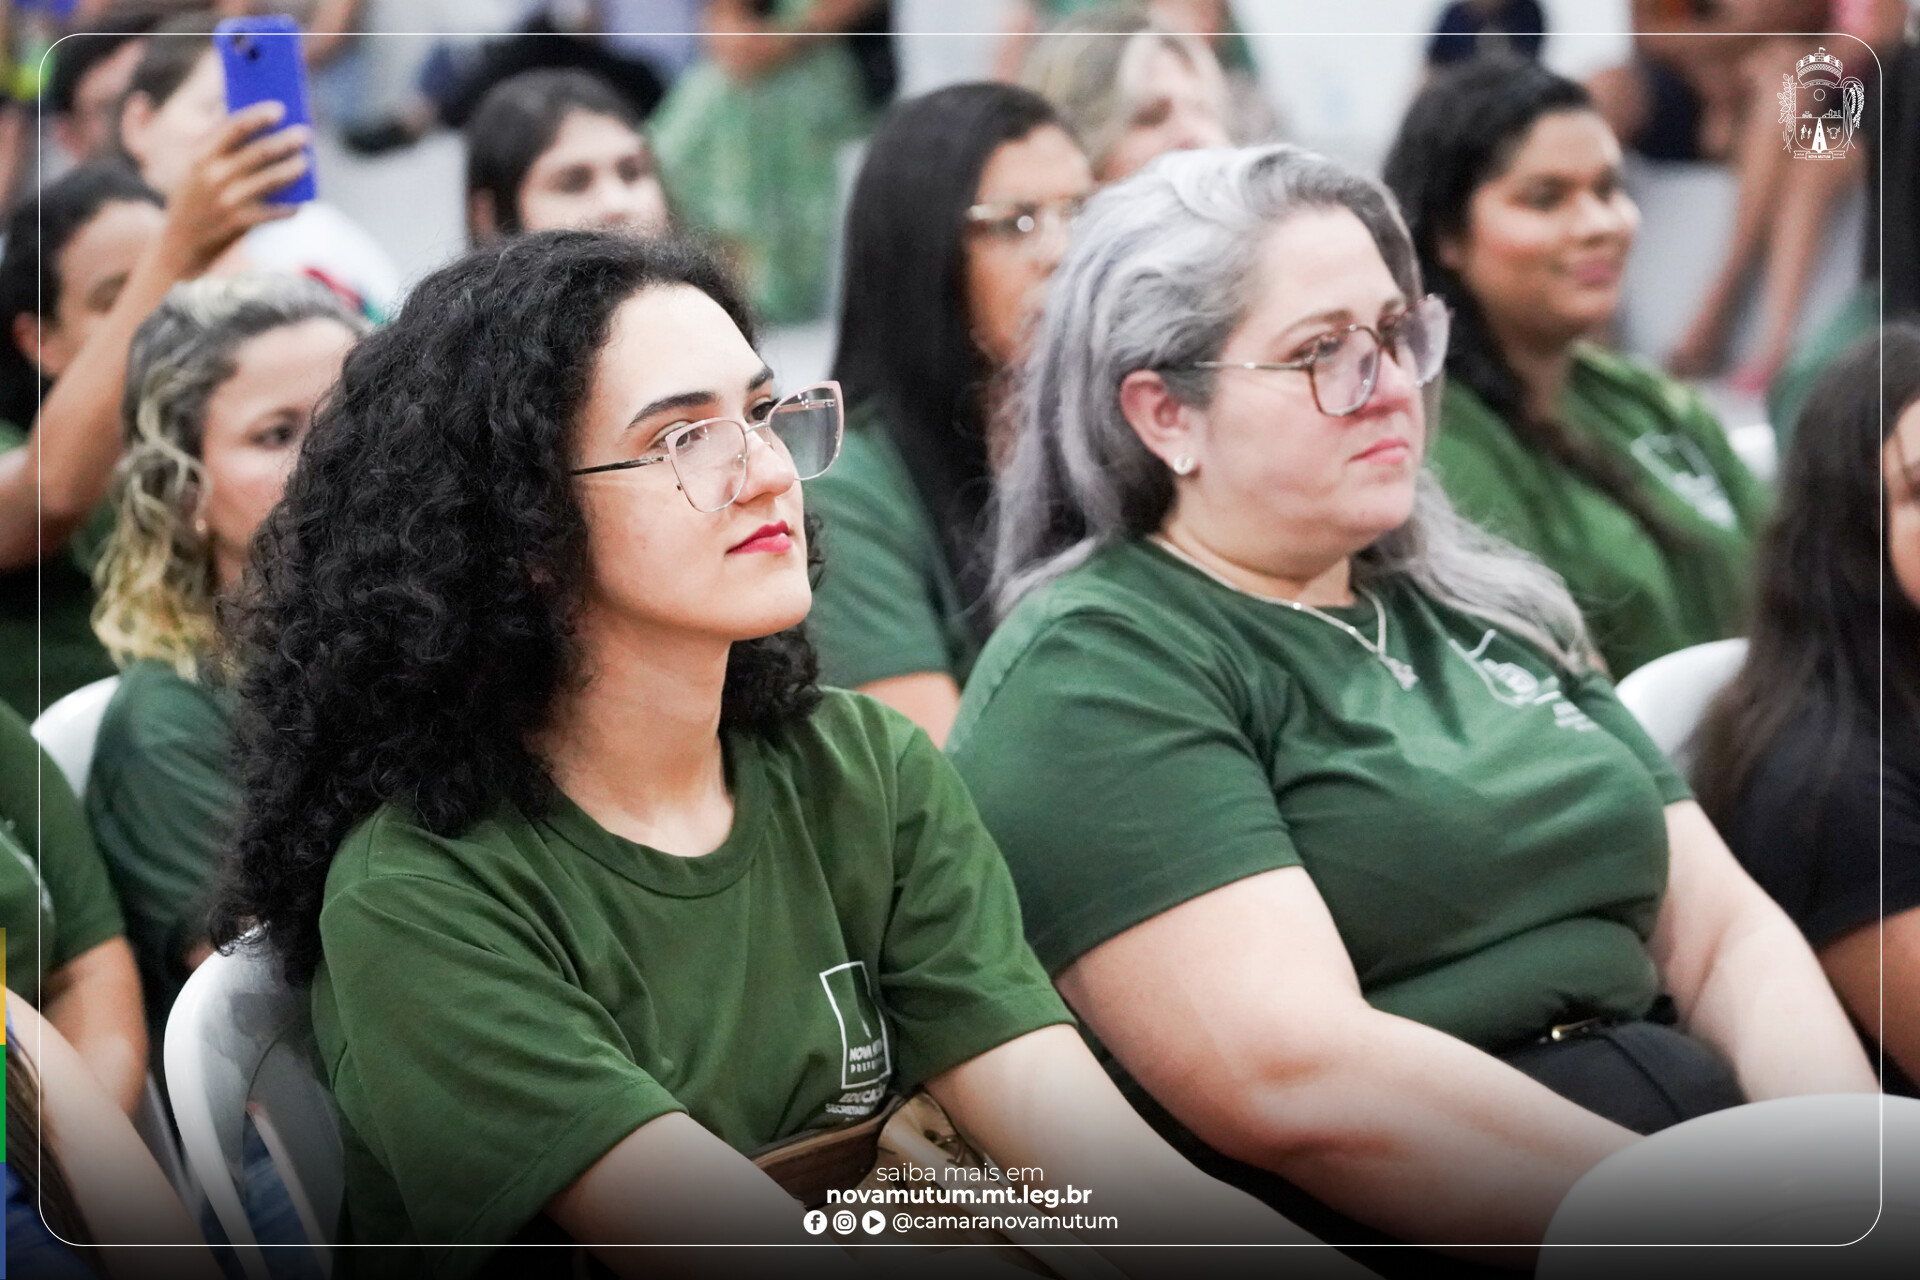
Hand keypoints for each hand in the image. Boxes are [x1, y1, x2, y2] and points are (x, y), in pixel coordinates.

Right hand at [157, 101, 309, 274]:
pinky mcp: (240, 223)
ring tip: (306, 162)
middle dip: (286, 140)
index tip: (279, 109)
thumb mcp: (196, 169)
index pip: (233, 127)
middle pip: (260, 151)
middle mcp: (214, 175)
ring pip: (271, 179)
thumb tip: (257, 126)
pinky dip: (291, 208)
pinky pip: (275, 212)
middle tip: (305, 133)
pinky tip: (301, 204)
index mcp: (200, 156)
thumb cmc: (196, 199)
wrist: (181, 244)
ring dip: (294, 168)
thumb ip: (219, 147)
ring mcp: (228, 200)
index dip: (258, 115)